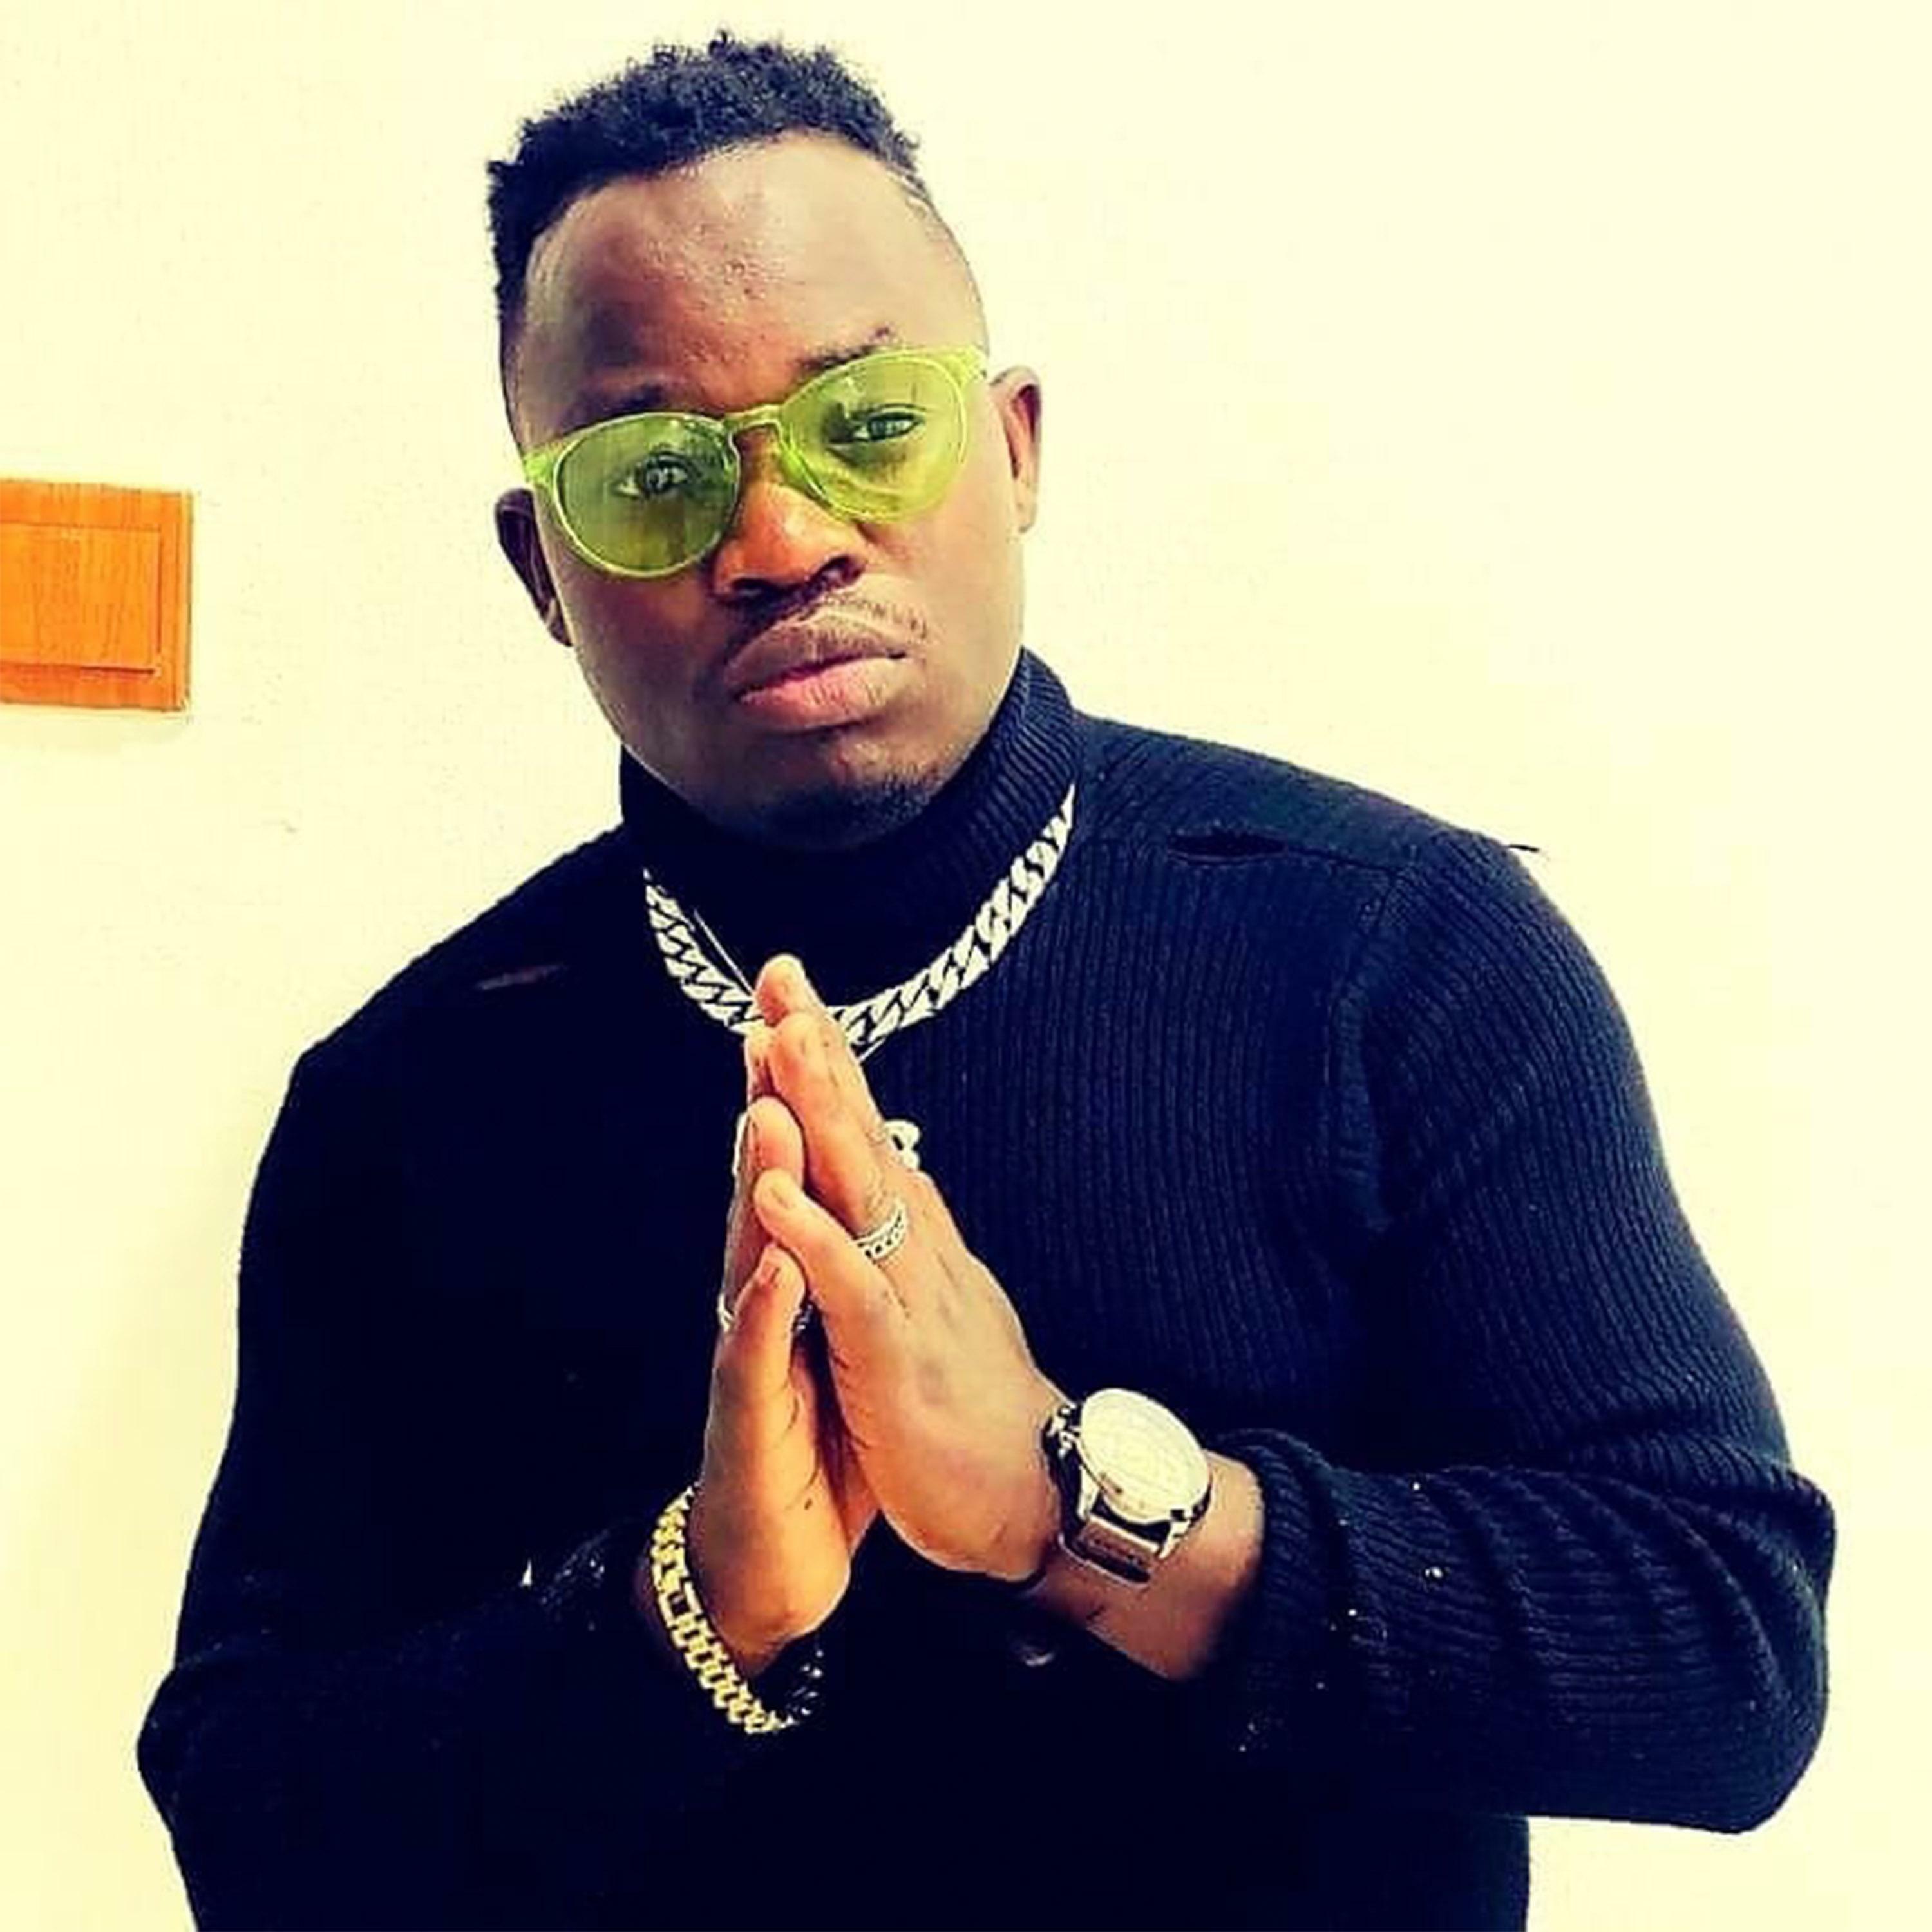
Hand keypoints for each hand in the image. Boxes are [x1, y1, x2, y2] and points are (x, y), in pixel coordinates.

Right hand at [672, 1030, 876, 1676]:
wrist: (778, 1558)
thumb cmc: (816, 1440)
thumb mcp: (840, 1333)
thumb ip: (838, 1258)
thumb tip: (854, 1186)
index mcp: (798, 1270)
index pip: (799, 1163)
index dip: (801, 1085)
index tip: (804, 1001)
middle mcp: (766, 1296)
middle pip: (766, 1181)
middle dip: (770, 1096)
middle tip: (774, 1010)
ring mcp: (752, 1355)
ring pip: (753, 1254)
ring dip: (760, 1183)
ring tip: (768, 1111)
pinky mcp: (750, 1421)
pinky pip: (757, 1359)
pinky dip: (767, 1310)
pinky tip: (776, 1265)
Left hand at [745, 956, 1064, 1581]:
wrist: (1040, 1495)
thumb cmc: (979, 1405)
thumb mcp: (944, 1302)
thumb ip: (916, 1237)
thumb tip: (903, 1170)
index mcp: (917, 1241)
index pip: (868, 1134)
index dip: (830, 1064)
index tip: (791, 997)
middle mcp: (915, 1250)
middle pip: (861, 1133)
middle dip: (817, 1051)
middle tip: (781, 974)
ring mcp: (910, 1297)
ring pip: (857, 1188)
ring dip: (816, 1112)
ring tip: (777, 1040)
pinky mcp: (897, 1358)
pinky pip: (850, 1287)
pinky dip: (812, 1237)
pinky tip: (772, 1190)